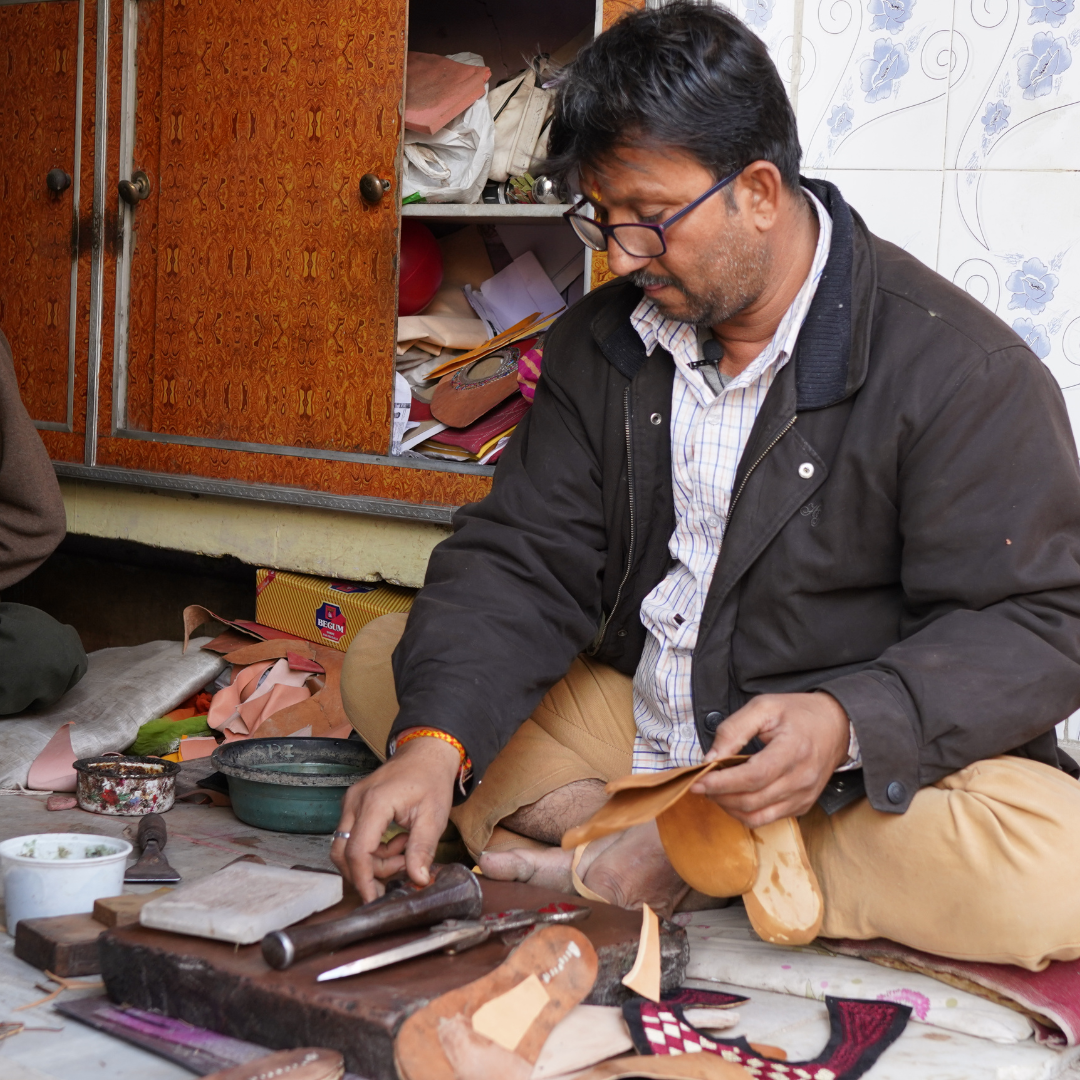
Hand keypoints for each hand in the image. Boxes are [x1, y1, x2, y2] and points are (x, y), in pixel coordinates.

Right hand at [331, 735, 459, 901]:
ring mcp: (351, 802)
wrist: (426, 754)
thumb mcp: (434, 817)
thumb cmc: (431, 780)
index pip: (358, 852)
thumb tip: (418, 880)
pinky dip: (371, 849)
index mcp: (375, 803)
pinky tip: (395, 842)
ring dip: (371, 860)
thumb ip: (422, 849)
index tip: (374, 900)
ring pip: (344, 847)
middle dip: (367, 873)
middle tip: (399, 871)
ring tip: (402, 852)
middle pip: (343, 853)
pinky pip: (351, 836)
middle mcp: (355, 802)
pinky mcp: (353, 805)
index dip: (364, 881)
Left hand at [690, 692, 849, 827]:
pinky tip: (734, 796)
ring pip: (757, 816)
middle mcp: (801, 779)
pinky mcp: (802, 805)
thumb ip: (734, 730)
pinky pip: (768, 819)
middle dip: (719, 795)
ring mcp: (804, 796)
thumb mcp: (763, 707)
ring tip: (715, 790)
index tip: (698, 781)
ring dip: (729, 807)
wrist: (835, 725)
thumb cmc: (798, 713)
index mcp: (793, 750)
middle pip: (752, 799)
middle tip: (701, 783)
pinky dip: (745, 812)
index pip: (753, 776)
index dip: (722, 782)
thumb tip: (711, 758)